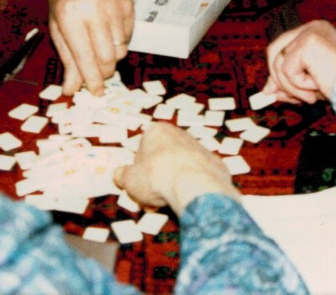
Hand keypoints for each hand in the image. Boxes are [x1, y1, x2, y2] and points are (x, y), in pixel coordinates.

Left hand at [48, 0, 135, 95]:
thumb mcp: (57, 26)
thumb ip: (67, 59)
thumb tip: (71, 89)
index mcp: (70, 16)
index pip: (85, 57)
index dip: (91, 80)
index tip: (95, 93)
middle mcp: (94, 10)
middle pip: (107, 58)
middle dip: (103, 73)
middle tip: (98, 76)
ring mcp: (114, 6)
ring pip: (120, 50)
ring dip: (111, 58)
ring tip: (100, 49)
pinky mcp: (128, 4)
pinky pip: (128, 36)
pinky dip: (119, 42)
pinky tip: (108, 32)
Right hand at [114, 122, 239, 216]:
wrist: (195, 186)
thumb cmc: (156, 177)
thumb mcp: (129, 179)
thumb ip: (122, 176)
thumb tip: (118, 175)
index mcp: (157, 131)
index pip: (141, 152)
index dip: (138, 174)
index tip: (139, 189)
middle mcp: (180, 134)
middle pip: (162, 161)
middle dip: (156, 182)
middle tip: (152, 202)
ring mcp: (200, 148)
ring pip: (181, 169)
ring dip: (173, 186)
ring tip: (168, 204)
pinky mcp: (216, 164)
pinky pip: (199, 178)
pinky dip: (193, 188)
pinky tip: (188, 200)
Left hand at [264, 19, 335, 103]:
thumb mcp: (311, 82)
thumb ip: (289, 82)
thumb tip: (268, 90)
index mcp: (314, 32)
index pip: (282, 47)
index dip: (275, 70)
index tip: (273, 92)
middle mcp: (311, 27)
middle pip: (275, 50)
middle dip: (276, 78)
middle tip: (281, 97)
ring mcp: (309, 32)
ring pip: (279, 63)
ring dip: (291, 87)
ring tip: (311, 96)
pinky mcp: (307, 43)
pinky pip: (287, 69)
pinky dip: (298, 85)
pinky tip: (317, 87)